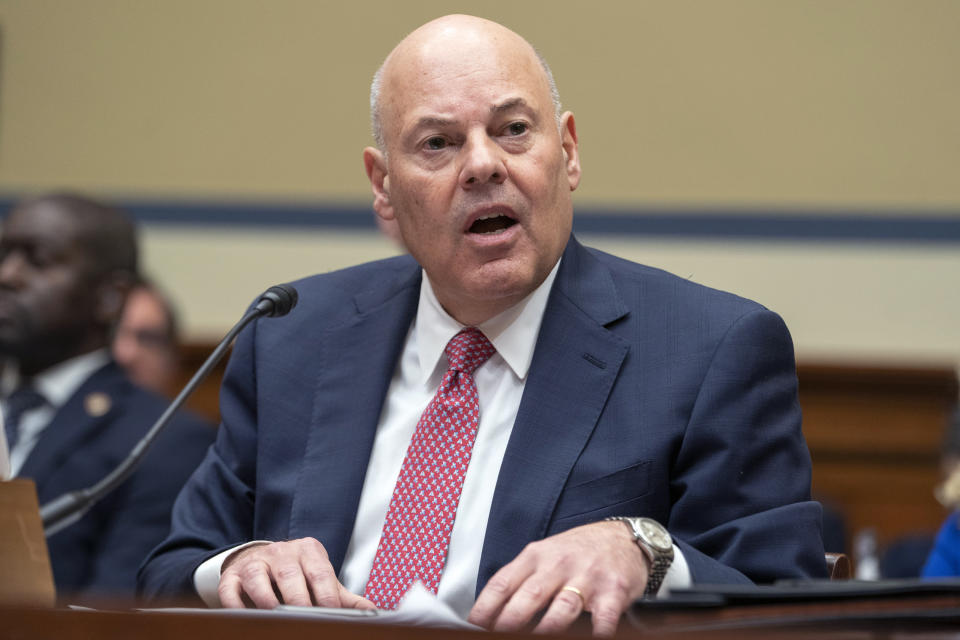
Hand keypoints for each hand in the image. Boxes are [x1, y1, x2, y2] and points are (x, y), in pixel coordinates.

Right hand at [217, 537, 375, 609]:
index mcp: (309, 551)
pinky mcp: (232, 575)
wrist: (261, 560)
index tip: (331, 614)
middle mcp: (281, 552)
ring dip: (266, 599)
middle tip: (305, 619)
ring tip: (275, 615)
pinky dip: (236, 604)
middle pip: (290, 574)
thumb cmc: (297, 574)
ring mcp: (256, 562)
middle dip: (298, 599)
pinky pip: (231, 588)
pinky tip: (246, 616)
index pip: (320, 573)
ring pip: (258, 577)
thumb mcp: (321, 579)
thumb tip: (371, 611)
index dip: (326, 596)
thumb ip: (344, 596)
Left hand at [468, 521, 648, 635]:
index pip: (504, 582)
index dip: (486, 606)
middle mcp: (559, 564)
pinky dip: (597, 633)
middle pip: (530, 596)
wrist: (623, 537)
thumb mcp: (544, 555)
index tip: (475, 624)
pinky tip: (591, 637)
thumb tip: (491, 611)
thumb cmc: (578, 551)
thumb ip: (521, 579)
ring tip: (535, 638)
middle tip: (498, 635)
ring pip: (562, 607)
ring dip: (547, 629)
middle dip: (510, 621)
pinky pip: (603, 618)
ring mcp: (587, 577)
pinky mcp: (613, 591)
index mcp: (536, 556)